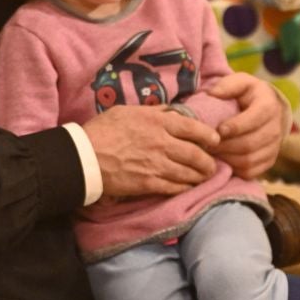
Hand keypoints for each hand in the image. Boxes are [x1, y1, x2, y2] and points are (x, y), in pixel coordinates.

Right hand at [83, 105, 218, 199]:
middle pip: (196, 154)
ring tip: (202, 177)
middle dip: (208, 162)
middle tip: (211, 164)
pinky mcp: (148, 183)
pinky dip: (185, 188)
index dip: (209, 136)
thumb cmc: (102, 130)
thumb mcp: (127, 111)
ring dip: (199, 176)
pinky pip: (175, 188)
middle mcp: (161, 143)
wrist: (83, 156)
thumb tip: (172, 112)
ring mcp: (156, 165)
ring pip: (189, 173)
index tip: (215, 140)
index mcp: (157, 122)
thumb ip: (153, 112)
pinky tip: (187, 187)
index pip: (193, 128)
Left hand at [207, 73, 287, 178]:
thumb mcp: (240, 83)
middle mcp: (276, 128)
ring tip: (210, 152)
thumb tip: (213, 94)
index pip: (254, 119)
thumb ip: (227, 85)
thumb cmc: (247, 95)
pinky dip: (233, 168)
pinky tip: (220, 160)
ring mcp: (274, 147)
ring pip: (249, 160)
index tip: (218, 129)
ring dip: (226, 157)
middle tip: (206, 144)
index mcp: (269, 106)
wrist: (265, 110)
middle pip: (249, 143)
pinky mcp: (269, 162)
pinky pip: (250, 171)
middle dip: (225, 145)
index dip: (235, 126)